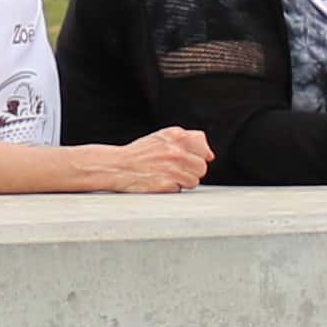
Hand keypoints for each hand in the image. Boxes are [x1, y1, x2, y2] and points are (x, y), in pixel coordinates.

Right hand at [91, 128, 210, 192]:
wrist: (117, 166)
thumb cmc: (140, 154)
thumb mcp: (163, 138)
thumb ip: (188, 140)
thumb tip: (210, 154)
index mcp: (176, 135)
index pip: (203, 149)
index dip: (197, 157)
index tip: (187, 160)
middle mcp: (175, 150)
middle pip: (202, 167)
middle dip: (191, 171)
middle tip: (175, 170)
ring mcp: (171, 168)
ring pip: (194, 181)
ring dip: (183, 182)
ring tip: (167, 177)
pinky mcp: (166, 184)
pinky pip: (180, 190)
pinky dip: (172, 189)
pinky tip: (160, 182)